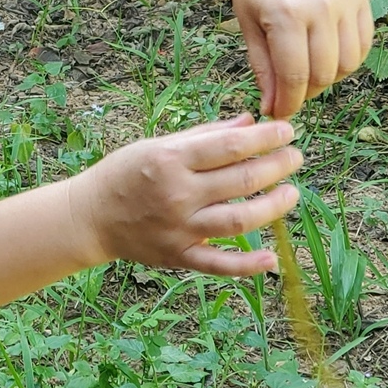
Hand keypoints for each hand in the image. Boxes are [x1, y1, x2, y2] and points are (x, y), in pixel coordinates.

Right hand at [66, 114, 301, 276]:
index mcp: (171, 160)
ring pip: (239, 220)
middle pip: (241, 181)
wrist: (91, 216)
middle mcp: (177, 194)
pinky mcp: (179, 256)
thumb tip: (248, 121)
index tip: (287, 130)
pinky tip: (272, 259)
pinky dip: (247, 265)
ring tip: (292, 193)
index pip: (230, 146)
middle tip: (296, 156)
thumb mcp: (158, 144)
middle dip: (277, 166)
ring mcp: (179, 228)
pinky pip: (218, 264)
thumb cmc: (125, 173)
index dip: (265, 137)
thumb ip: (205, 135)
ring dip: (273, 206)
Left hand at [223, 0, 372, 118]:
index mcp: (286, 14)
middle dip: (305, 92)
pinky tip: (326, 55)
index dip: (288, 103)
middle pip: (323, 74)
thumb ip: (263, 67)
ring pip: (348, 63)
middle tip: (289, 91)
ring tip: (306, 71)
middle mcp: (320, 7)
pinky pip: (363, 43)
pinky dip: (348, 58)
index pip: (295, 77)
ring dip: (328, 77)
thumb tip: (274, 107)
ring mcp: (345, 0)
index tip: (278, 113)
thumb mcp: (247, 23)